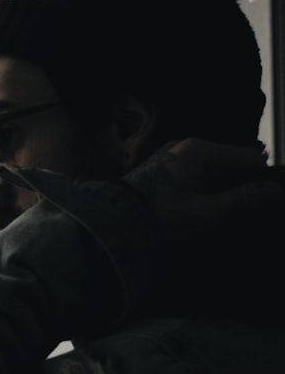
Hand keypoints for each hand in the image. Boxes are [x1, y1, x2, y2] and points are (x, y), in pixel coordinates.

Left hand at [121, 137, 281, 239]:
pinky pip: (195, 178)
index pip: (252, 161)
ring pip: (214, 173)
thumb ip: (243, 201)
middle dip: (240, 190)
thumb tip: (275, 192)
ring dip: (220, 194)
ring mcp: (172, 157)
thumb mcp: (204, 215)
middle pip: (233, 166)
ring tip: (216, 220)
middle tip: (236, 220)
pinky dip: (202, 193)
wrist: (106, 226)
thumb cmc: (156, 220)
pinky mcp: (160, 171)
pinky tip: (197, 214)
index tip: (259, 211)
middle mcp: (188, 146)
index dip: (262, 185)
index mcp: (202, 151)